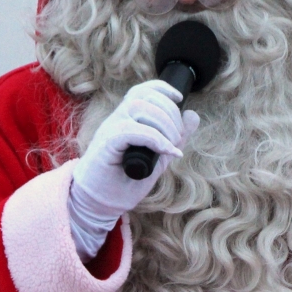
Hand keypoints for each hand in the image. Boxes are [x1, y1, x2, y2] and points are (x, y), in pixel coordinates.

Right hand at [68, 80, 199, 257]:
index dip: (162, 88)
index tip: (179, 98)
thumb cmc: (124, 182)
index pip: (142, 91)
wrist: (99, 203)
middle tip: (178, 138)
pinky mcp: (106, 144)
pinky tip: (166, 152)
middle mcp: (116, 119)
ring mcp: (110, 130)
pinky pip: (132, 130)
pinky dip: (155, 139)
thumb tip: (193, 115)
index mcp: (126, 120)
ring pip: (139, 108)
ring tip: (171, 146)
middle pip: (146, 97)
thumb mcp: (157, 158)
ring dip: (164, 125)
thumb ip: (173, 138)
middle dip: (170, 113)